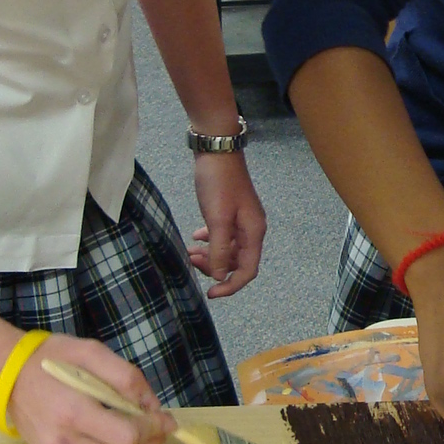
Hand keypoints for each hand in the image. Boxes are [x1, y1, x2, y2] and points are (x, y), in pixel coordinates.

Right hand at [7, 333, 174, 443]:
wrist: (8, 377)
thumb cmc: (51, 360)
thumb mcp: (91, 352)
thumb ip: (127, 377)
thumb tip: (153, 407)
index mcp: (74, 412)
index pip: (129, 438)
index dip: (154, 429)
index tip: (164, 416)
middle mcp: (65, 443)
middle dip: (154, 442)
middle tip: (160, 424)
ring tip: (148, 435)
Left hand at [187, 153, 266, 298]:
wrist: (217, 150)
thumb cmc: (219, 184)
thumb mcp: (217, 219)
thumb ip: (219, 250)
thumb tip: (219, 276)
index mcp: (253, 232)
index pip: (247, 270)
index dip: (230, 285)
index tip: (210, 293)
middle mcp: (251, 229)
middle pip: (237, 262)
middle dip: (215, 268)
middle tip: (192, 262)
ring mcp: (241, 220)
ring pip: (228, 249)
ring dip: (210, 255)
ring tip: (190, 252)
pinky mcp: (231, 212)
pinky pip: (223, 236)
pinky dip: (210, 241)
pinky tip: (197, 237)